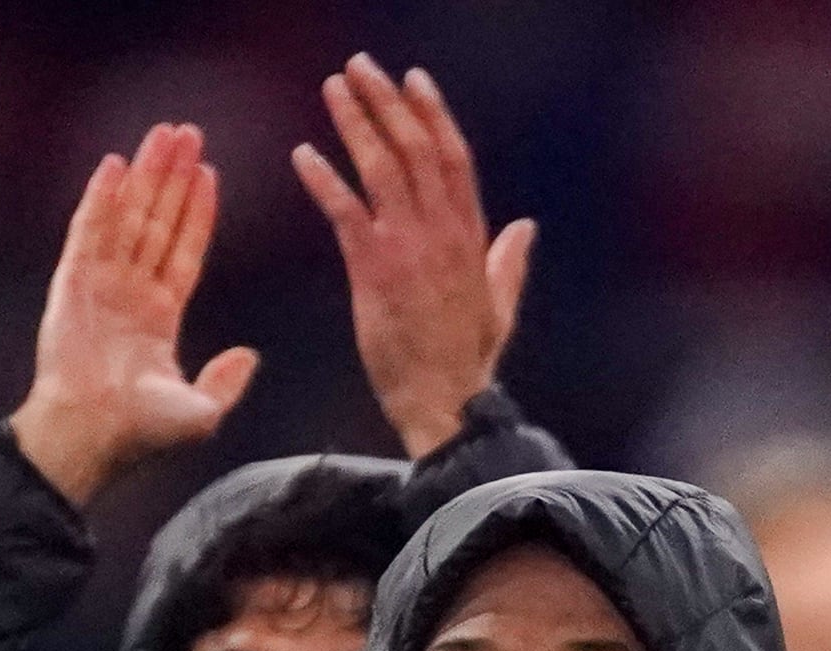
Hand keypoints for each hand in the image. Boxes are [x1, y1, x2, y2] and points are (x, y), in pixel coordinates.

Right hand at [7, 124, 259, 507]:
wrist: (91, 434)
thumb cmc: (140, 432)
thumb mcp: (201, 412)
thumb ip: (226, 381)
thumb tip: (249, 356)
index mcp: (158, 318)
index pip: (183, 251)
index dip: (197, 213)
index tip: (209, 175)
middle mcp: (130, 294)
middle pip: (157, 222)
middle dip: (173, 178)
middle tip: (188, 134)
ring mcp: (100, 284)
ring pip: (128, 216)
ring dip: (146, 174)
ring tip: (163, 134)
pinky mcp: (72, 280)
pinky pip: (89, 228)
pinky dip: (102, 196)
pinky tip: (116, 163)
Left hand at [293, 54, 535, 459]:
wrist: (446, 405)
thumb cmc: (468, 363)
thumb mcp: (500, 307)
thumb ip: (509, 262)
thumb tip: (526, 228)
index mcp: (472, 237)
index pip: (453, 157)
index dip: (432, 114)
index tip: (413, 79)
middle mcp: (443, 233)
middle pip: (416, 149)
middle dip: (388, 102)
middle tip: (360, 66)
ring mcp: (410, 249)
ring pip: (383, 169)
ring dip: (355, 123)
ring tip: (333, 89)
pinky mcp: (375, 272)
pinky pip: (346, 212)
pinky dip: (324, 180)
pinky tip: (303, 154)